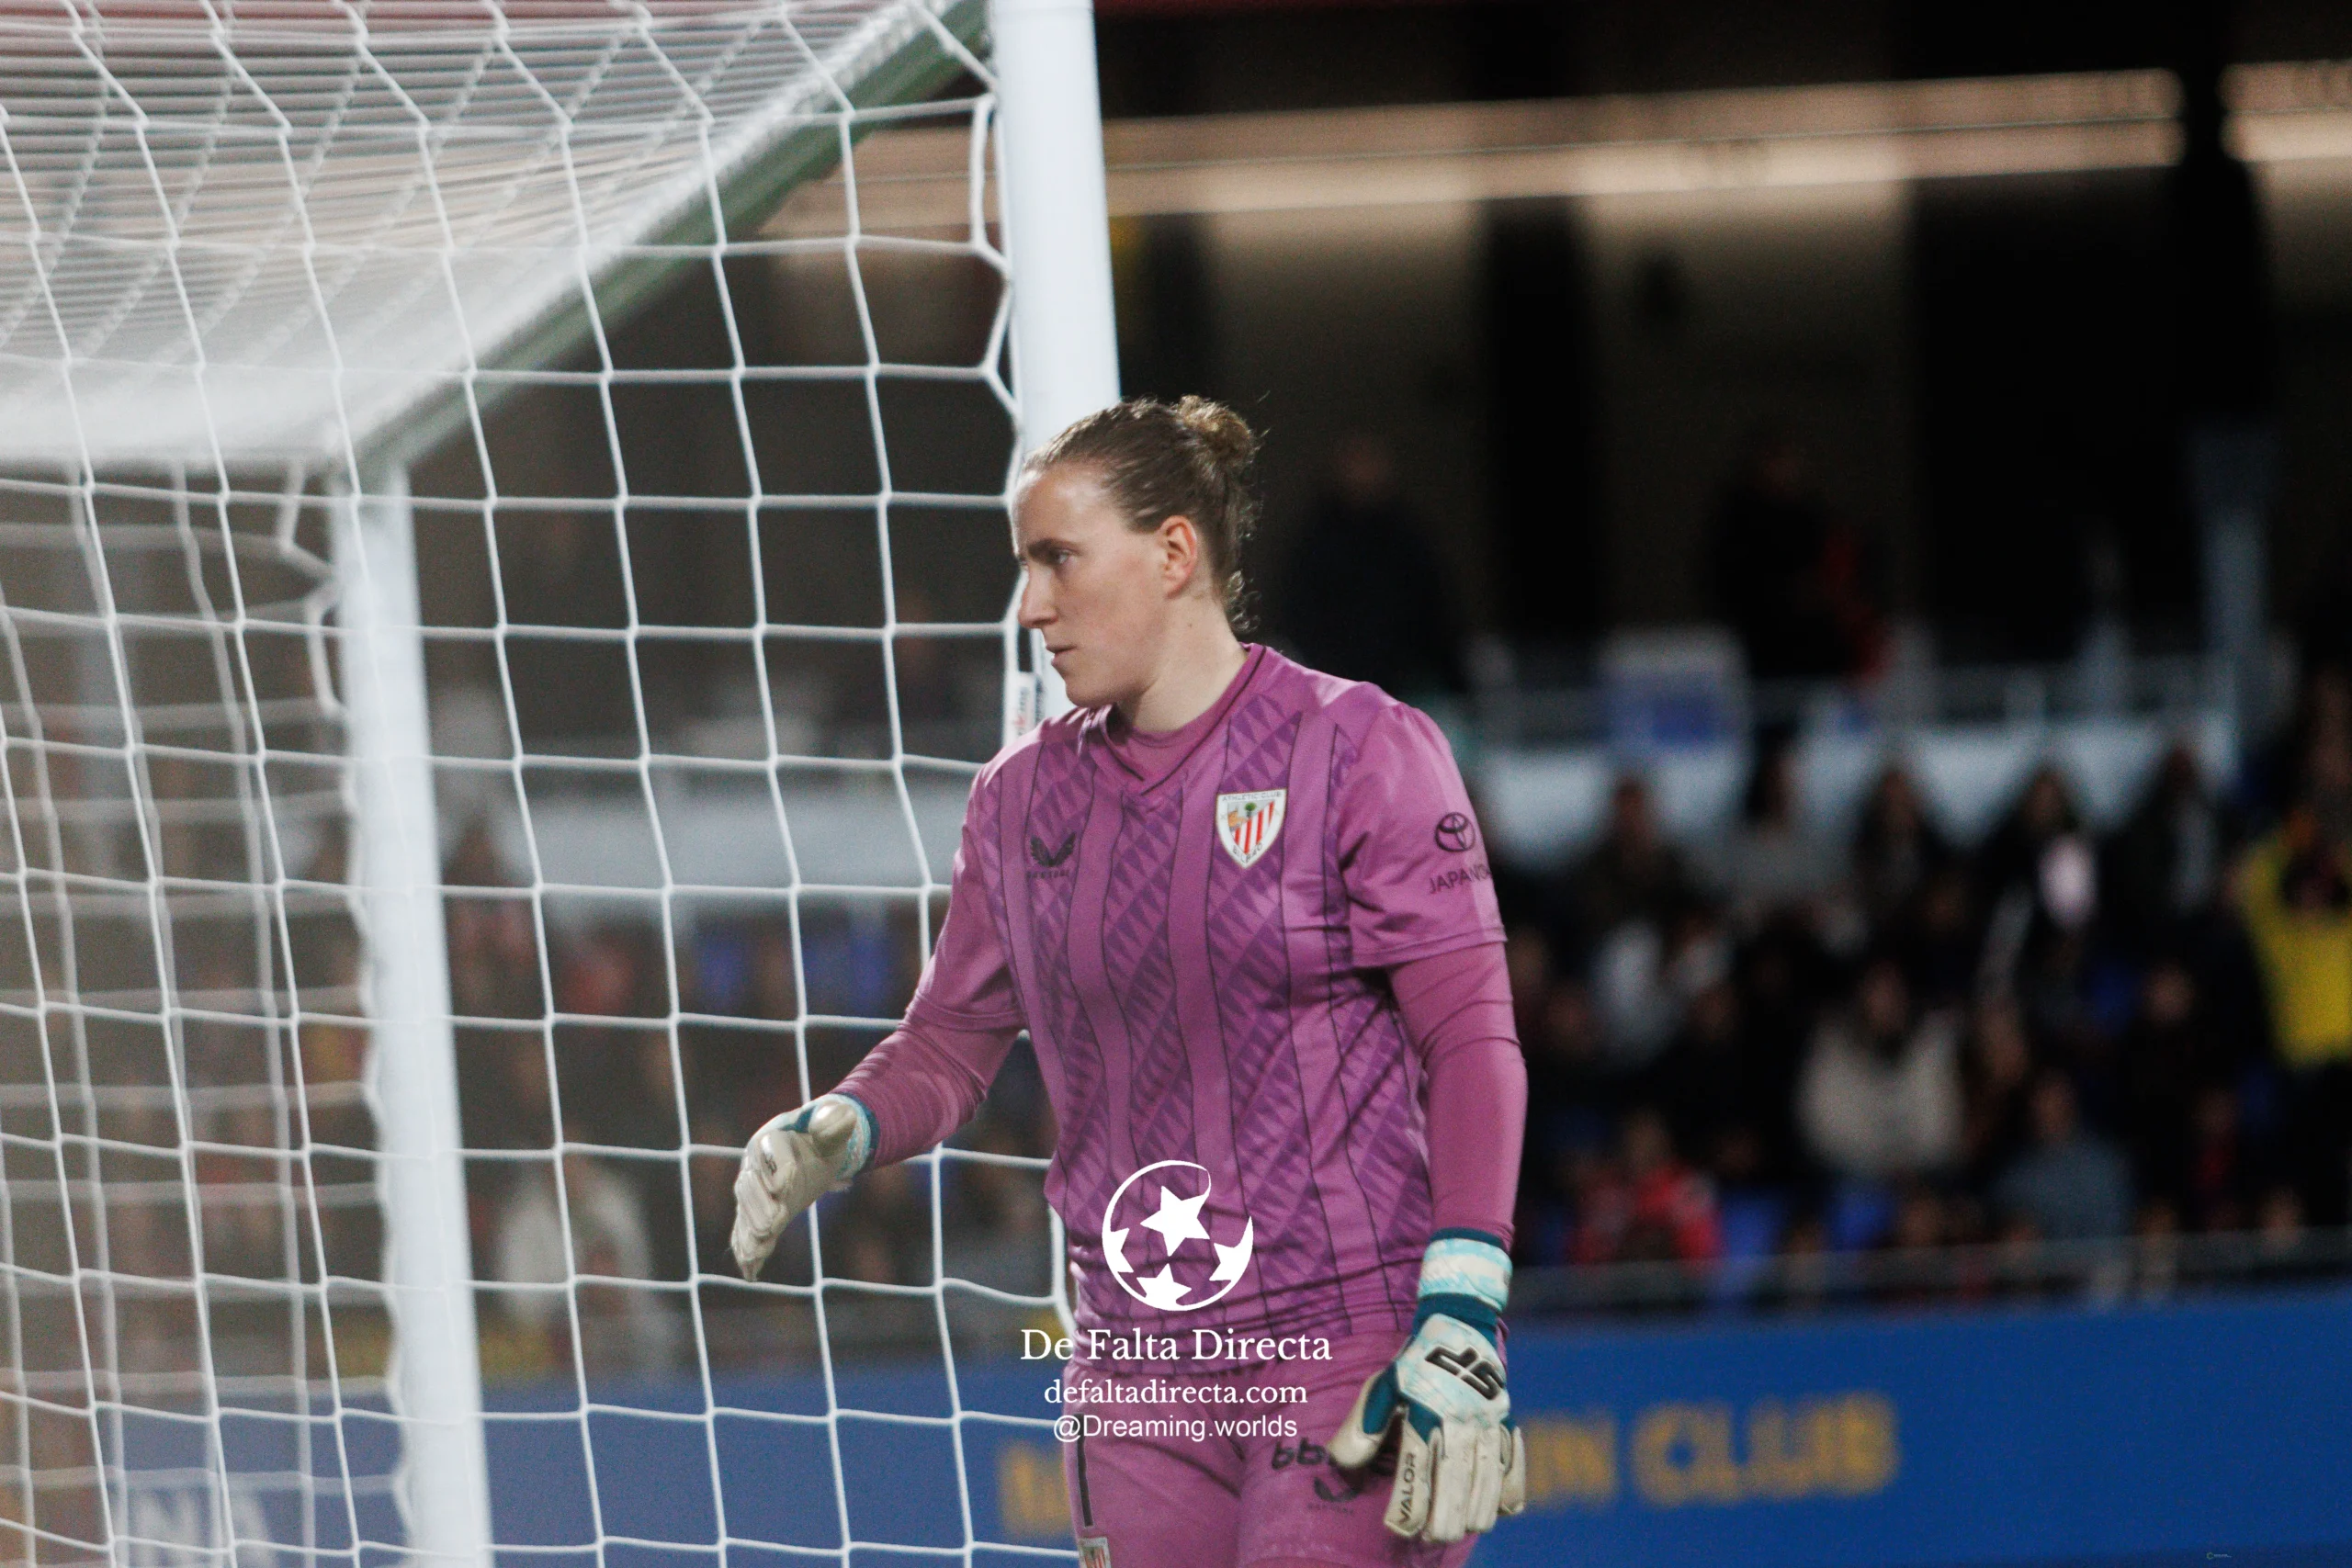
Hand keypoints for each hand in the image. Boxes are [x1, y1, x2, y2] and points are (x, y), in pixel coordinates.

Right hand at [728, 1095, 872, 1279]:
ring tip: (756, 1251)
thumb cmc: (822, 1137)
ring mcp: (754, 1191)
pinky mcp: (758, 1212)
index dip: (779, 1172)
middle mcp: (754, 1165)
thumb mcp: (832, 1128)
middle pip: (750, 1185)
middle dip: (759, 1207)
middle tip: (772, 1226)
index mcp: (769, 1138)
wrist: (813, 1151)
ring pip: (745, 1210)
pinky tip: (750, 1272)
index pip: (769, 1152)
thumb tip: (847, 1116)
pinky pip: (747, 1230)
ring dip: (749, 1231)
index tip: (785, 1189)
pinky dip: (747, 1250)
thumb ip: (835, 1123)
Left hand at [1326, 1231, 1525, 1542]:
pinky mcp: (1507, 1422)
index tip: (1399, 1527)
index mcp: (1425, 1414)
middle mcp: (1459, 1423)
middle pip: (1456, 1489)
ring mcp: (1488, 1425)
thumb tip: (1341, 1463)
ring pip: (1487, 1486)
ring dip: (1474, 1513)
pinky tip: (1499, 1509)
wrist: (1459, 1323)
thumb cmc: (1414, 1361)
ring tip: (1460, 1527)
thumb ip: (1362, 1426)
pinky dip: (1509, 1492)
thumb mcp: (1382, 1386)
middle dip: (1443, 1520)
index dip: (1408, 1509)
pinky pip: (1514, 1468)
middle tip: (1431, 1536)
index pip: (1416, 1475)